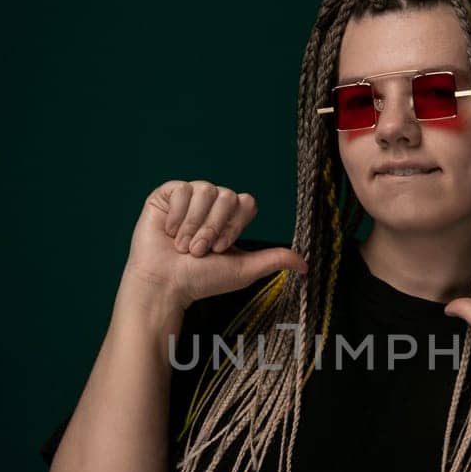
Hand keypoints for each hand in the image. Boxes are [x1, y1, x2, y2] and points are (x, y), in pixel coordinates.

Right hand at [122, 180, 307, 311]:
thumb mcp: (243, 270)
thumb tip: (305, 265)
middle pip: (227, 195)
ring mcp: (189, 198)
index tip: (221, 248)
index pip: (246, 202)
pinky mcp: (165, 195)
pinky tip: (169, 231)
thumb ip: (274, 260)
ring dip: (194, 225)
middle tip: (199, 250)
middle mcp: (212, 204)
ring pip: (205, 190)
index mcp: (230, 218)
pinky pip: (181, 189)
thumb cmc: (201, 279)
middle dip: (213, 227)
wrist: (165, 283)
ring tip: (183, 246)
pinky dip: (177, 215)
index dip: (235, 224)